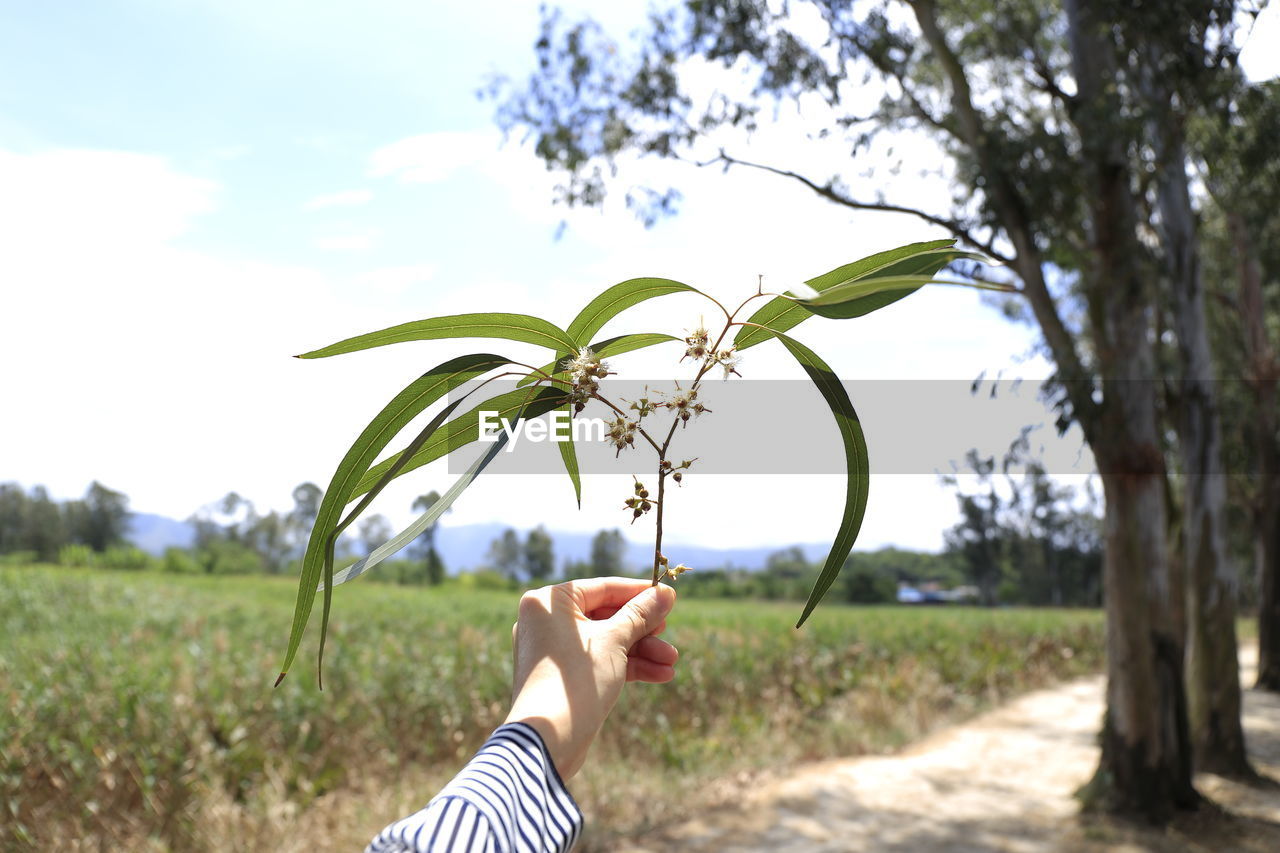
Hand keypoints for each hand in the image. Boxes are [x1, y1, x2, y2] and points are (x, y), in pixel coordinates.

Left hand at [504, 577, 678, 778]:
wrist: (548, 741)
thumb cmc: (577, 680)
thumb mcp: (616, 640)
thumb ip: (641, 614)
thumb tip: (666, 593)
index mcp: (550, 602)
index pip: (603, 588)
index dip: (639, 593)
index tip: (669, 597)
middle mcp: (547, 621)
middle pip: (607, 616)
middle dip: (643, 630)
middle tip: (668, 634)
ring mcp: (554, 651)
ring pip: (607, 642)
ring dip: (641, 651)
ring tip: (671, 663)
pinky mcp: (564, 677)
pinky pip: (600, 662)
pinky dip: (627, 667)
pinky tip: (660, 675)